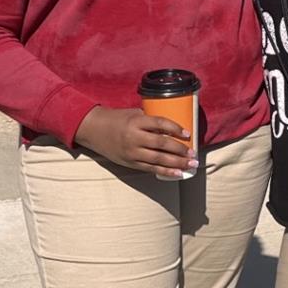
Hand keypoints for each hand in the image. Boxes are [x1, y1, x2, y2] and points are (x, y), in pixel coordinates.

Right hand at [74, 106, 195, 177]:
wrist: (94, 130)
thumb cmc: (117, 119)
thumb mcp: (133, 114)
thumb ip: (150, 120)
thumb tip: (172, 126)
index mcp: (136, 121)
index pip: (160, 123)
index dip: (175, 128)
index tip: (188, 133)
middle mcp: (134, 137)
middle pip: (161, 144)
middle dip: (180, 150)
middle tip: (193, 153)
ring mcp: (132, 152)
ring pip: (158, 159)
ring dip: (177, 163)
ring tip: (191, 164)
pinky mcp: (130, 162)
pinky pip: (150, 169)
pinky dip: (165, 171)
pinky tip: (178, 173)